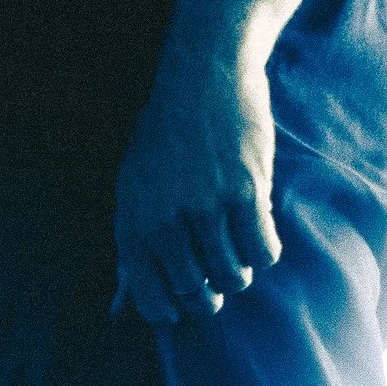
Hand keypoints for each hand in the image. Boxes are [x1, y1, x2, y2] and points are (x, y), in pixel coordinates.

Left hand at [110, 47, 283, 325]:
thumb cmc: (164, 135)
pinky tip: (258, 223)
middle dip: (213, 291)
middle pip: (199, 296)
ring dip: (241, 267)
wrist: (203, 76)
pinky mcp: (246, 194)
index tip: (189, 295)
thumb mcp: (133, 189)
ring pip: (235, 277)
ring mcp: (207, 209)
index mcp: (133, 224)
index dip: (175, 308)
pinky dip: (266, 247)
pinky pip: (264, 252)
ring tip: (238, 240)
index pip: (153, 301)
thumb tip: (120, 307)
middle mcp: (166, 222)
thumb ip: (131, 249)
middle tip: (219, 268)